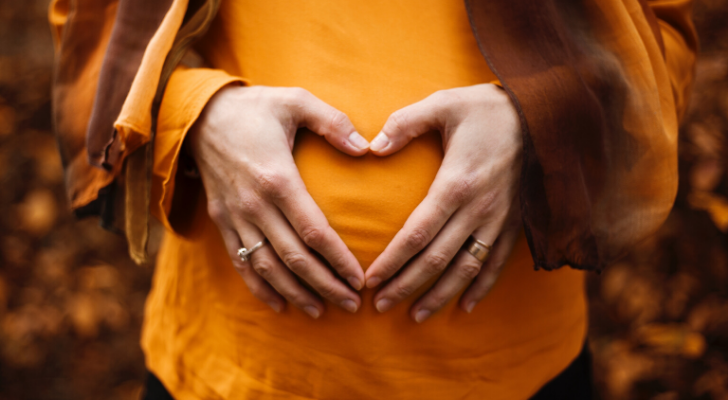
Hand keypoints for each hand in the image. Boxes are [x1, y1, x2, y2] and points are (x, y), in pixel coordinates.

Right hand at [188, 85, 369, 317]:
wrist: (199, 115)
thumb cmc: (255, 108)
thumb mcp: (295, 100)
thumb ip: (333, 121)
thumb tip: (366, 148)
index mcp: (277, 178)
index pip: (314, 232)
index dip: (338, 259)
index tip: (360, 278)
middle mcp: (255, 205)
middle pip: (294, 258)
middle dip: (325, 285)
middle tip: (352, 304)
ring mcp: (235, 216)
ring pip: (267, 267)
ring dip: (295, 293)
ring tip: (321, 311)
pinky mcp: (222, 221)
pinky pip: (240, 262)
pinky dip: (259, 288)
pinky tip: (279, 305)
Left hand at [364, 83, 522, 322]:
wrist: (544, 113)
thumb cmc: (486, 108)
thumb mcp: (443, 104)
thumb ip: (404, 123)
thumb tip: (372, 146)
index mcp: (456, 183)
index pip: (417, 234)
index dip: (392, 261)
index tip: (371, 280)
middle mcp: (478, 209)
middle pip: (437, 259)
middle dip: (407, 285)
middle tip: (380, 306)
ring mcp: (499, 220)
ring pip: (466, 268)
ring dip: (440, 295)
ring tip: (416, 316)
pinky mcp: (515, 223)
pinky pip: (497, 262)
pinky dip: (481, 287)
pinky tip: (465, 306)